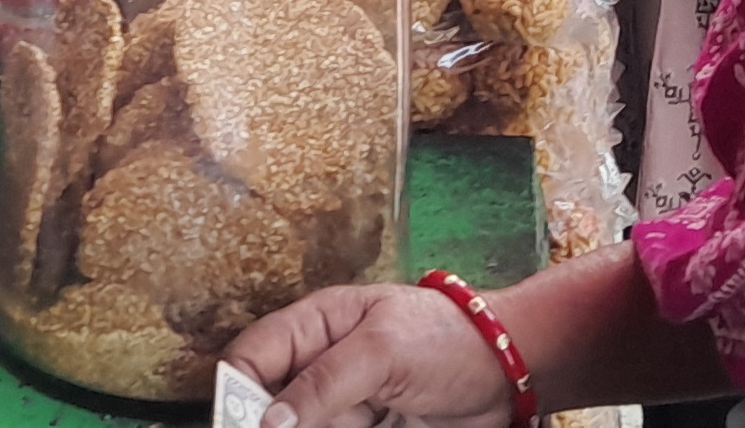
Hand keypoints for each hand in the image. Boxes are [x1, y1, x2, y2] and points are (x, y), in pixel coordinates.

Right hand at [224, 284, 516, 427]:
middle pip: (266, 405)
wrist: (509, 372)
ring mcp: (340, 405)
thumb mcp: (383, 351)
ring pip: (296, 426)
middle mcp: (319, 367)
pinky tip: (366, 427)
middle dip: (266, 424)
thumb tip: (269, 420)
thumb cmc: (448, 338)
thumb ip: (324, 383)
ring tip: (360, 422)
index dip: (235, 392)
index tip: (239, 424)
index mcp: (314, 326)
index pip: (251, 357)